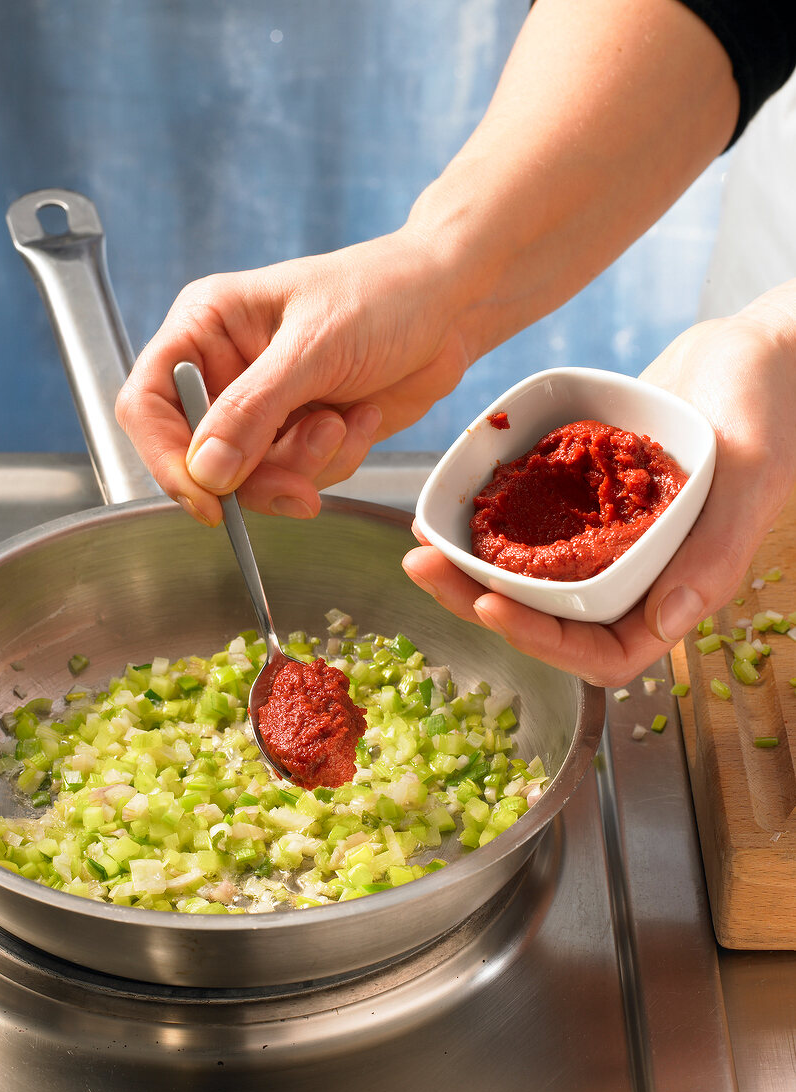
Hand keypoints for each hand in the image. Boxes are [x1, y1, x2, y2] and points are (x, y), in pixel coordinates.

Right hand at [116, 230, 470, 524]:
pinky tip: (363, 418)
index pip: (147, 406)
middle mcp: (225, 370)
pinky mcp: (302, 433)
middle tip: (301, 487)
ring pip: (253, 478)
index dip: (167, 460)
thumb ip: (254, 410)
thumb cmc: (383, 294)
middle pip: (200, 458)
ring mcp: (265, 407)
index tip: (208, 501)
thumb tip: (204, 472)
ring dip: (305, 466)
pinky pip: (298, 478)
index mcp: (205, 328)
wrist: (451, 305)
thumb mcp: (314, 347)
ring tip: (344, 422)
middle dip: (256, 477)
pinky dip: (335, 462)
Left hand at [403, 281, 795, 685]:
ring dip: (473, 567)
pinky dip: (490, 519)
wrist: (752, 348)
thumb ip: (714, 554)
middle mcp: (635, 573)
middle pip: (549, 618)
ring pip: (532, 575)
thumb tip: (665, 626)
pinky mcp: (585, 497)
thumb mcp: (750, 474)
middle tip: (424, 568)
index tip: (488, 604)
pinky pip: (532, 522)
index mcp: (676, 588)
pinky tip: (450, 503)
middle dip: (479, 601)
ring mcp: (606, 537)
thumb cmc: (770, 405)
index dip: (542, 643)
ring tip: (421, 544)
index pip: (603, 651)